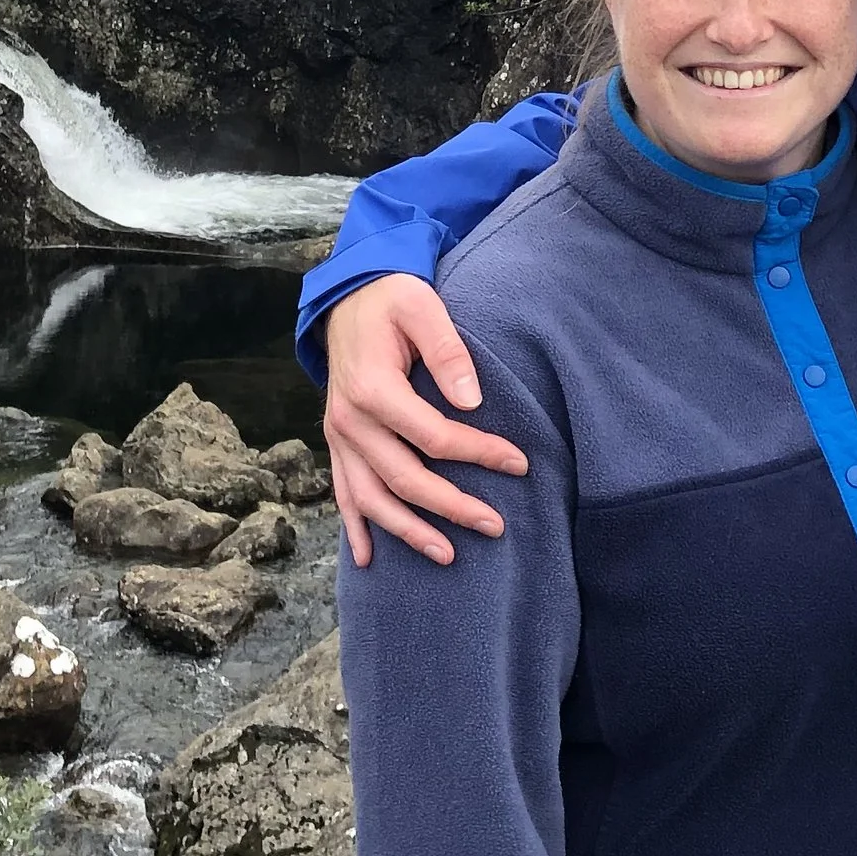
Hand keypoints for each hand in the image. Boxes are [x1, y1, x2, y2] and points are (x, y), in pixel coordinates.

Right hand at [324, 274, 527, 568]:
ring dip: (407, 531)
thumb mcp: (422, 306)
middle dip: (451, 507)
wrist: (346, 296)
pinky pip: (343, 493)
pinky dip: (356, 527)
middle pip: (404, 478)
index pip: (434, 436)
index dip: (479, 453)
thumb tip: (473, 401)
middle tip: (494, 525)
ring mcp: (339, 436)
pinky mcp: (337, 442)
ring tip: (447, 555)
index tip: (519, 463)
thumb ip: (448, 350)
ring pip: (371, 497)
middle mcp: (350, 420)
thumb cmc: (391, 299)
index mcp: (373, 388)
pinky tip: (369, 559)